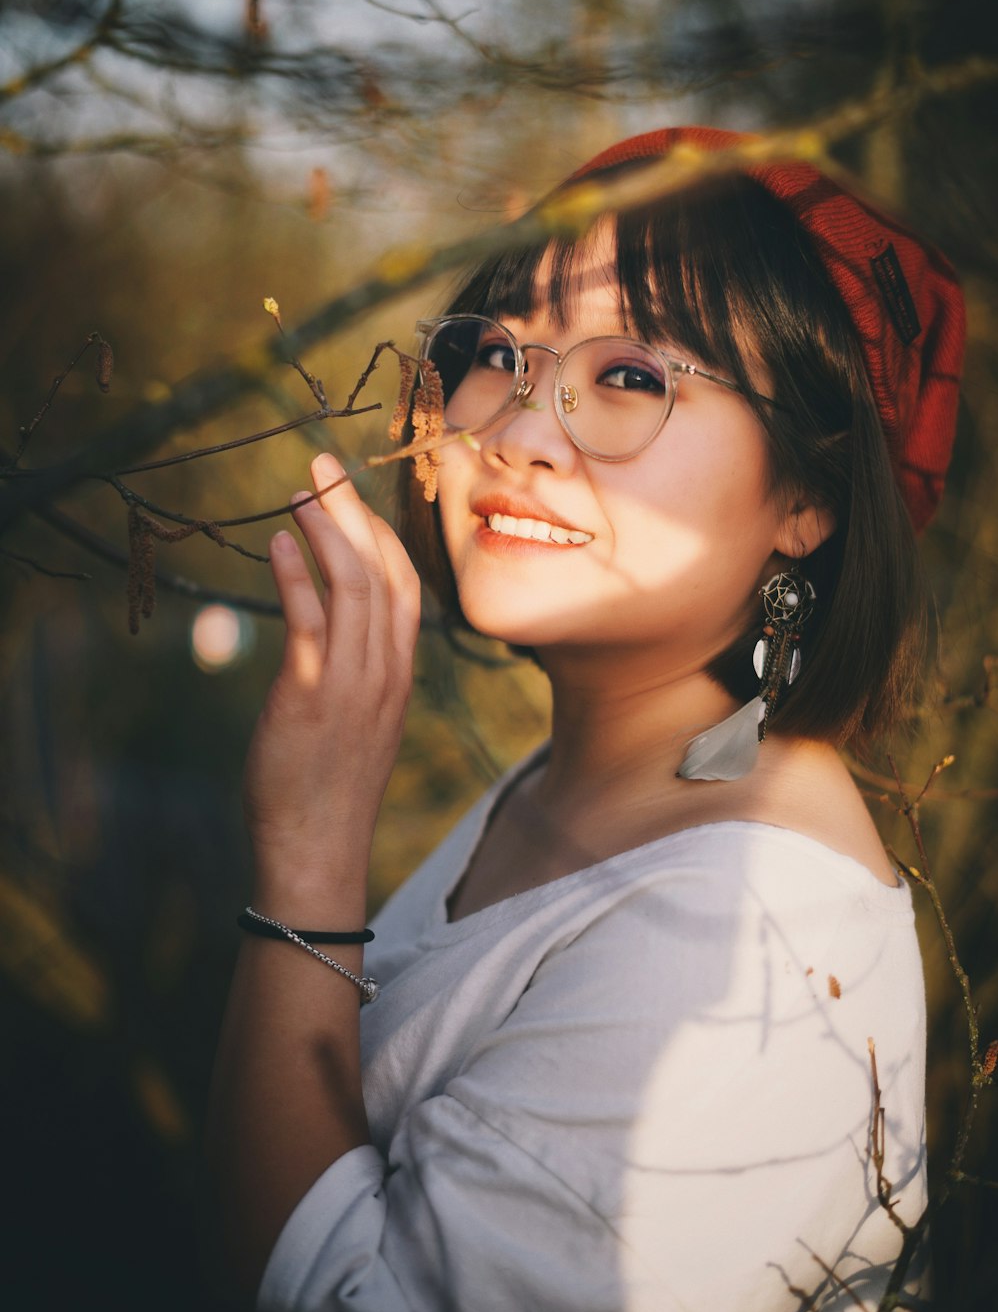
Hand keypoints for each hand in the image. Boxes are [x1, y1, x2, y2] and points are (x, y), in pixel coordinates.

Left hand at [243, 451, 420, 902]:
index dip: (379, 532)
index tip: (350, 500)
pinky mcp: (313, 695)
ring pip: (353, 584)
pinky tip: (279, 544)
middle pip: (383, 569)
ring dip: (324, 530)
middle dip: (354, 510)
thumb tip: (328, 630)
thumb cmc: (330, 787)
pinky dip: (297, 574)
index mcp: (399, 672)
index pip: (404, 584)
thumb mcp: (359, 720)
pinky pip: (311, 621)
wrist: (319, 847)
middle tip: (324, 463)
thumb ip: (355, 671)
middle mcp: (386, 670)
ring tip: (298, 492)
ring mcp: (355, 682)